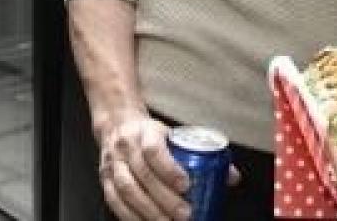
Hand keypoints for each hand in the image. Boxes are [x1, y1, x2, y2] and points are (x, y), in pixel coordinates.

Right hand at [95, 111, 239, 220]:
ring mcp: (113, 164)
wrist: (118, 124)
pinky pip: (115, 202)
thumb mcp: (175, 134)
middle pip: (142, 175)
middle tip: (184, 213)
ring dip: (148, 211)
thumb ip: (202, 154)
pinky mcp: (104, 180)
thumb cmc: (151, 134)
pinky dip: (131, 216)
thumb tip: (232, 177)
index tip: (186, 184)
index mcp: (146, 132)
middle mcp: (126, 147)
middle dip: (164, 198)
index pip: (154, 149)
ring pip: (127, 191)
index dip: (169, 169)